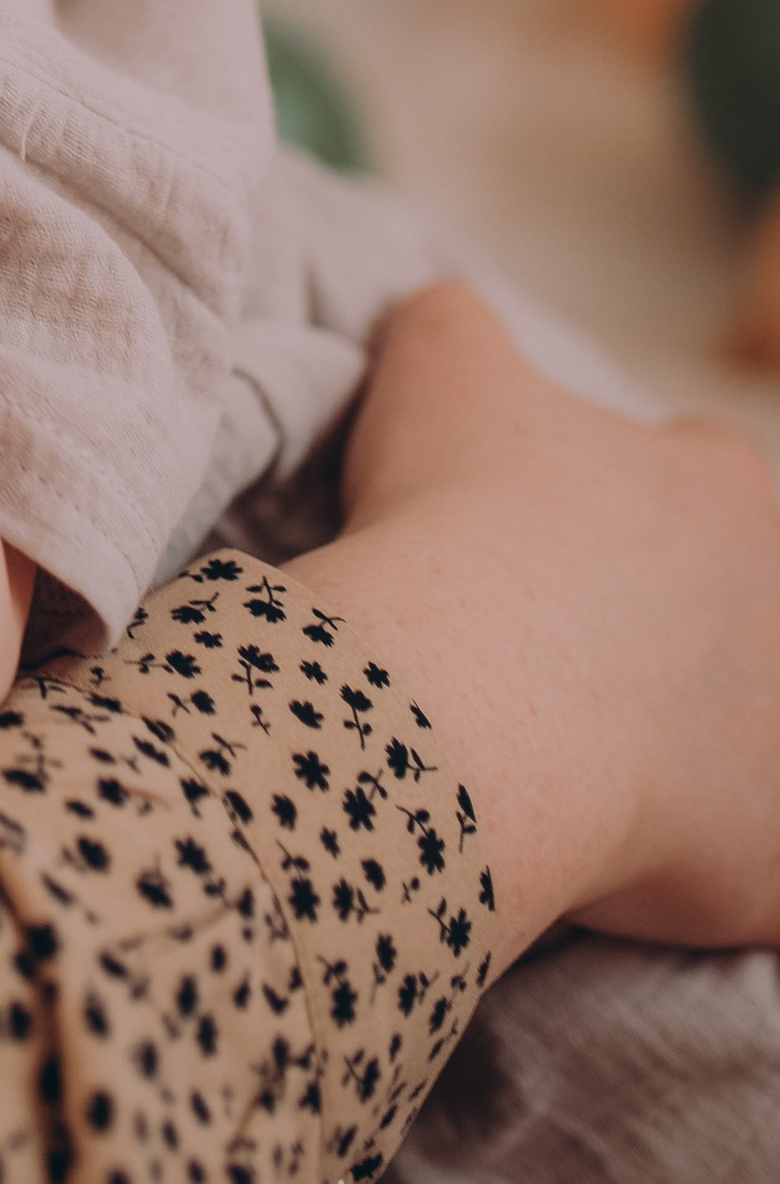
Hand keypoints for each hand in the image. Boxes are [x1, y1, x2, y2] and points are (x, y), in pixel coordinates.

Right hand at [320, 281, 779, 965]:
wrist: (461, 697)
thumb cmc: (458, 519)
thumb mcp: (438, 360)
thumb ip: (455, 319)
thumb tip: (450, 319)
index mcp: (719, 488)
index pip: (690, 482)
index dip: (602, 507)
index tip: (527, 542)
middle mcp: (778, 604)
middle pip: (724, 613)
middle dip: (649, 630)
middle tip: (539, 653)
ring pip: (736, 738)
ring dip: (667, 743)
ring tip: (553, 754)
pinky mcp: (767, 861)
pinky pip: (734, 864)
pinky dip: (673, 860)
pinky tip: (581, 845)